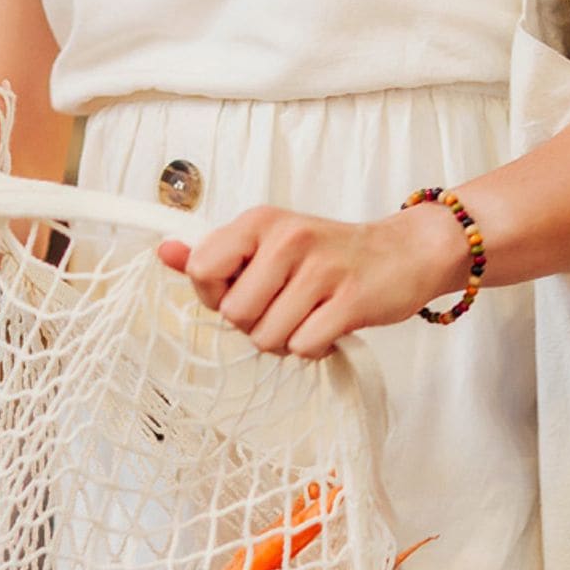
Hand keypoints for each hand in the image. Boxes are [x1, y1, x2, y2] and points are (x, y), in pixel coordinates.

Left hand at [157, 205, 470, 358]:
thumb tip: (164, 252)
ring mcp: (321, 269)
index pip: (201, 269)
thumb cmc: (326, 254)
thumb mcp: (268, 242)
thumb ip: (216, 252)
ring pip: (267, 337)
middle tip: (285, 305)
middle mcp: (288, 239)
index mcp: (259, 221)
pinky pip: (303, 347)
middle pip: (234, 313)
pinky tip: (328, 325)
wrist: (404, 252)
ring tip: (308, 314)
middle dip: (255, 322)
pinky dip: (313, 347)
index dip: (215, 294)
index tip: (242, 289)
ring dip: (285, 338)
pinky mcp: (351, 301)